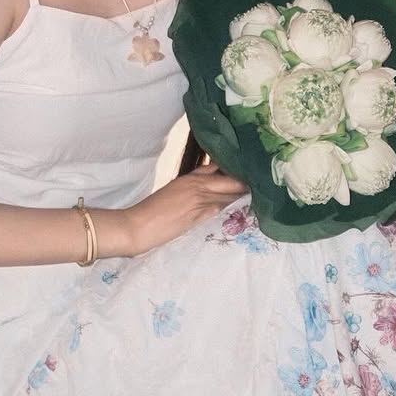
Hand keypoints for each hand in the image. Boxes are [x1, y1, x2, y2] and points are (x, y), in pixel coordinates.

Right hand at [119, 167, 247, 255]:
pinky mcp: (200, 214)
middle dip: (244, 183)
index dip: (232, 171)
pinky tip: (244, 209)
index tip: (244, 174)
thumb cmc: (149, 212)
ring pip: (230, 193)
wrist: (137, 226)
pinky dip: (234, 207)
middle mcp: (196, 185)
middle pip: (230, 179)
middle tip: (258, 186)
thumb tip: (206, 195)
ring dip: (242, 196)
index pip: (216, 168)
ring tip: (256, 197)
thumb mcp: (171, 193)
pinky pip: (223, 207)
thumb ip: (190, 191)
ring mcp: (199, 198)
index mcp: (188, 178)